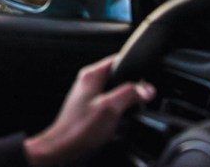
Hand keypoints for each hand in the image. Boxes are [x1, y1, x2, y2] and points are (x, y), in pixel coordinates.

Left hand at [23, 55, 155, 166]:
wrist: (63, 150)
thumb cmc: (79, 130)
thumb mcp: (110, 108)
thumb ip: (129, 94)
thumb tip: (147, 88)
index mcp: (91, 75)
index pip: (118, 59)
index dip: (134, 68)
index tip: (146, 80)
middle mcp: (88, 83)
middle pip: (118, 77)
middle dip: (131, 88)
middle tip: (140, 100)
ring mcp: (88, 97)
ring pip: (115, 93)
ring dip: (125, 103)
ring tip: (130, 114)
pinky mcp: (89, 111)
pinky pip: (110, 107)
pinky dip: (118, 113)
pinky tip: (120, 124)